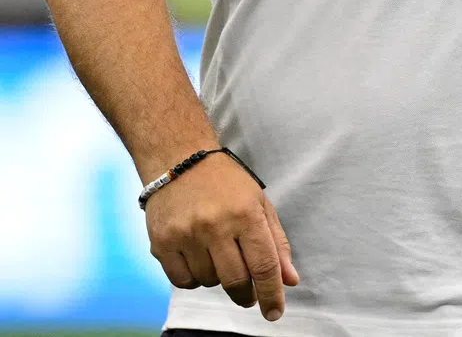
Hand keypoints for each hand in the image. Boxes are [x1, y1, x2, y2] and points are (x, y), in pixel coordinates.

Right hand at [145, 152, 299, 320]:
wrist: (180, 159)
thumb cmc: (226, 182)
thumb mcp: (259, 203)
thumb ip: (276, 242)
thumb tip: (290, 280)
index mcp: (245, 213)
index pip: (264, 265)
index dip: (272, 294)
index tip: (276, 313)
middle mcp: (214, 225)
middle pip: (236, 280)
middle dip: (246, 293)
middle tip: (249, 292)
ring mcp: (185, 235)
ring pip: (209, 282)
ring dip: (219, 278)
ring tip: (219, 253)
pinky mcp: (161, 243)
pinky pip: (183, 281)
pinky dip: (195, 278)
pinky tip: (198, 257)